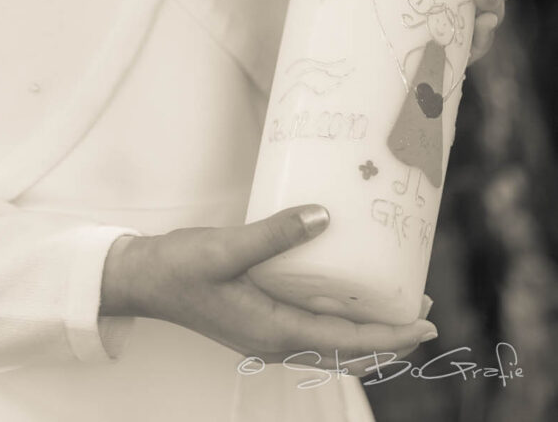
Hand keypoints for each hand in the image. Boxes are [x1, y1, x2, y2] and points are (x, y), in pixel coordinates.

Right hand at [100, 208, 435, 368]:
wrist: (142, 279)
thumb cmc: (179, 266)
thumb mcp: (226, 247)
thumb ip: (274, 234)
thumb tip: (324, 217)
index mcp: (273, 332)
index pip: (347, 343)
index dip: (390, 335)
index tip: (426, 324)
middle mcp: (276, 342)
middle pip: (348, 352)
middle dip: (390, 338)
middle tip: (427, 314)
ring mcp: (267, 336)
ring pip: (332, 346)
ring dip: (369, 334)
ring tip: (397, 308)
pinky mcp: (259, 322)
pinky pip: (314, 332)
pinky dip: (341, 325)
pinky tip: (345, 297)